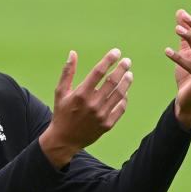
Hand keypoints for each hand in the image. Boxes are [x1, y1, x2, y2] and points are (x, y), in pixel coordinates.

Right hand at [39, 48, 133, 167]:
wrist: (64, 140)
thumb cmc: (62, 113)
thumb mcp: (60, 92)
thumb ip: (67, 72)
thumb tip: (73, 53)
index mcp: (80, 94)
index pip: (98, 72)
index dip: (109, 60)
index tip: (116, 52)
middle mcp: (92, 104)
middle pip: (112, 82)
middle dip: (122, 69)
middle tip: (127, 61)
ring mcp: (101, 115)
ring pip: (119, 94)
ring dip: (126, 82)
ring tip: (129, 74)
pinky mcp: (107, 125)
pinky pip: (120, 108)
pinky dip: (124, 98)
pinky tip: (125, 92)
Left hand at [165, 4, 190, 128]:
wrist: (188, 99)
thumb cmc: (188, 75)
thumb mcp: (185, 52)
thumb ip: (184, 34)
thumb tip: (180, 12)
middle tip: (183, 17)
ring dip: (188, 38)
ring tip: (176, 29)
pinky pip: (189, 66)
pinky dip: (178, 58)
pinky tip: (167, 51)